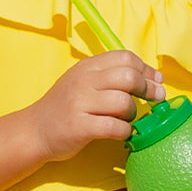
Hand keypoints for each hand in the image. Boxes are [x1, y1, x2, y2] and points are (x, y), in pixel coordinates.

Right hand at [31, 51, 165, 162]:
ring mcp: (80, 103)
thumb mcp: (82, 82)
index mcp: (87, 66)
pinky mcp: (80, 126)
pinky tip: (121, 133)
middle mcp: (84, 81)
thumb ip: (109, 76)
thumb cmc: (65, 107)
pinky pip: (115, 127)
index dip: (146, 68)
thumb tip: (149, 77)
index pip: (124, 57)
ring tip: (127, 119)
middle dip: (148, 89)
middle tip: (155, 99)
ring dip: (133, 113)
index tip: (157, 80)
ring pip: (124, 102)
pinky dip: (125, 131)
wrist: (34, 130)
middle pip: (128, 77)